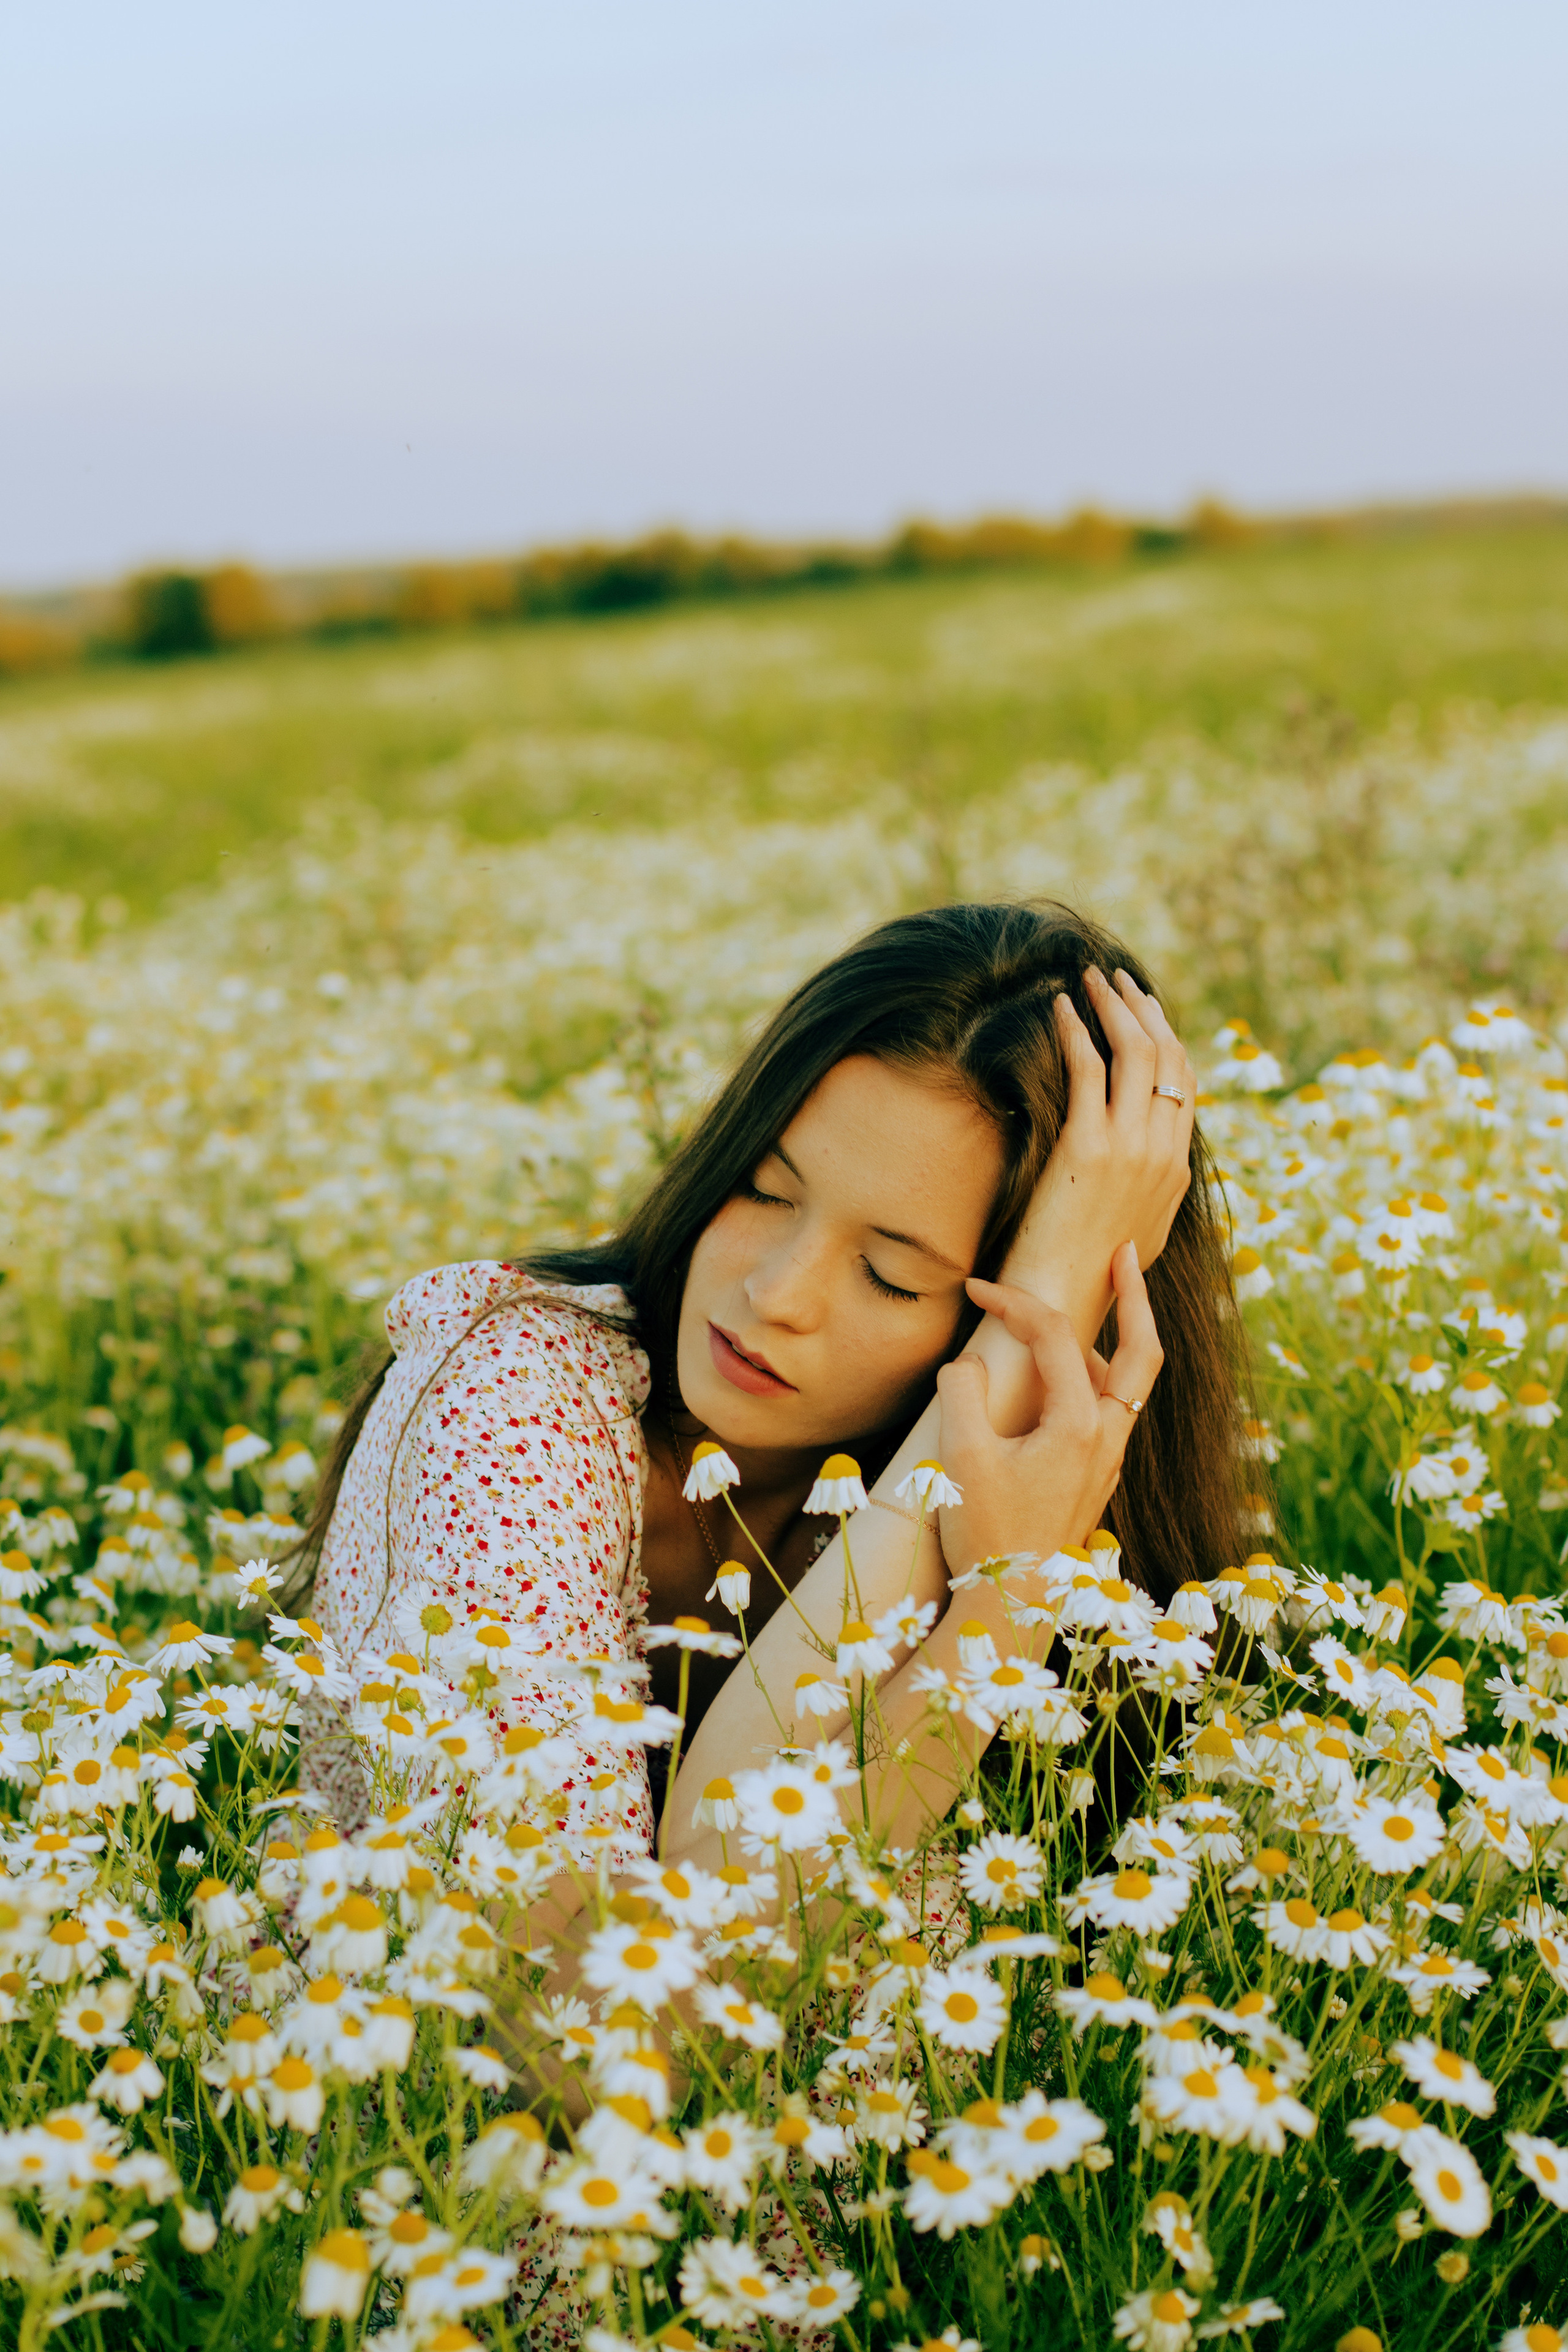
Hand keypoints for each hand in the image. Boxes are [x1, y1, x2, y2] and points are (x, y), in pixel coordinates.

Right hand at [935, 1242, 1162, 1573]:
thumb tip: (971, 1363)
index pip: (1055, 1337)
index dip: (1013, 1302)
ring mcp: (1107, 1461)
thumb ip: (964, 1392)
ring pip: (1128, 1384)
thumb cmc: (988, 1534)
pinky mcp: (1095, 1479)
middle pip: (1142, 1351)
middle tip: (1128, 1253)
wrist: (1012, 1606)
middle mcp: (1107, 1439)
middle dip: (1136, 1297)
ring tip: (1080, 1320)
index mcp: (1079, 1424)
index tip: (975, 1290)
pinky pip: (1110, 1412)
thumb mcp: (961, 1456)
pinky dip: (1096, 1379)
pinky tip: (1062, 1383)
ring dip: (1110, 1341)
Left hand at [1004, 967, 1194, 1348]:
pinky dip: (1075, 1029)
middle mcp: (1163, 1153)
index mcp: (1177, 1169)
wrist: (1062, 1300)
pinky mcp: (1088, 1146)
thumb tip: (1150, 1171)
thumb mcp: (1138, 1232)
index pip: (1186, 1085)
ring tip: (1089, 979)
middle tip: (1117, 979)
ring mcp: (1130, 1148)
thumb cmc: (1088, 1272)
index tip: (1145, 1010)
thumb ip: (1149, 1193)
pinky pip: (1088, 1068)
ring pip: (1135, 1053)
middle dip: (1143, 1008)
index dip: (1167, 1039)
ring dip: (1112, 1006)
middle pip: (1168, 1057)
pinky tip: (1060, 1008)